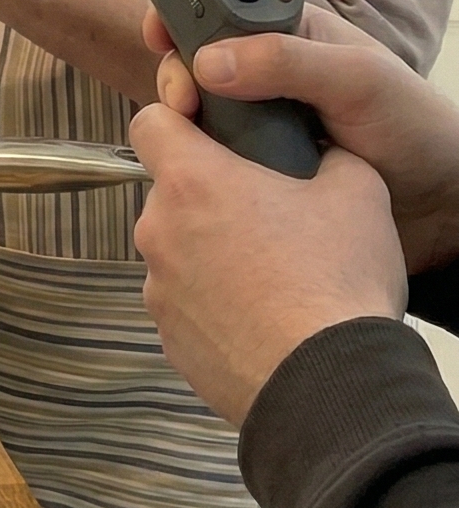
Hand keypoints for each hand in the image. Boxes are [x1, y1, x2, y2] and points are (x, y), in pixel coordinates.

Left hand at [130, 101, 407, 427]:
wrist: (329, 386)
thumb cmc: (337, 282)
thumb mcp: (358, 192)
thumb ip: (327, 156)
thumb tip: (322, 155)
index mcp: (193, 182)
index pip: (150, 123)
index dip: (178, 120)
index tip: (209, 134)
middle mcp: (159, 232)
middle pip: (171, 194)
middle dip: (211, 198)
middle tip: (269, 217)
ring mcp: (159, 292)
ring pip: (180, 253)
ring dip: (213, 255)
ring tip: (274, 277)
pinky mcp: (171, 342)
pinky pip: (189, 307)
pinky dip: (216, 307)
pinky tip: (265, 319)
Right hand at [141, 4, 458, 277]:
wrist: (440, 202)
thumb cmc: (412, 125)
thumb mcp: (357, 78)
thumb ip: (288, 61)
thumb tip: (209, 61)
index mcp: (288, 32)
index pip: (221, 6)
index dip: (183, 11)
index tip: (159, 31)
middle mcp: (265, 73)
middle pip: (196, 60)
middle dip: (178, 74)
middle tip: (182, 101)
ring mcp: (258, 122)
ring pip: (198, 112)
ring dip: (185, 122)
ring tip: (192, 140)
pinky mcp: (257, 170)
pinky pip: (213, 159)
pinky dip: (200, 162)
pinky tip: (199, 172)